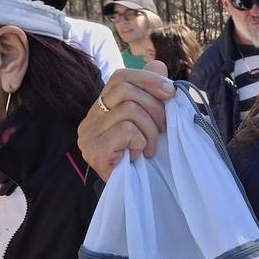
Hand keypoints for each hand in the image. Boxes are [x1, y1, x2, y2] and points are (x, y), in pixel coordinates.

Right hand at [77, 61, 173, 181]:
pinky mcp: (94, 150)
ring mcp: (88, 135)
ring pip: (129, 110)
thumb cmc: (143, 155)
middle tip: (165, 128)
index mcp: (102, 108)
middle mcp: (89, 119)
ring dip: (151, 130)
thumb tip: (158, 64)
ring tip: (150, 147)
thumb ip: (152, 93)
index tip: (170, 93)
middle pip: (125, 90)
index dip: (147, 79)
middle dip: (155, 107)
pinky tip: (139, 155)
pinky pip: (127, 130)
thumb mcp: (151, 120)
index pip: (120, 77)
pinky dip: (141, 142)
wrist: (134, 193)